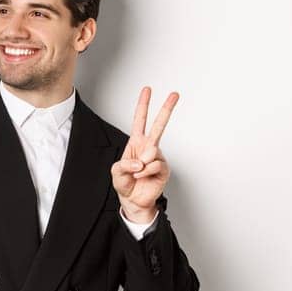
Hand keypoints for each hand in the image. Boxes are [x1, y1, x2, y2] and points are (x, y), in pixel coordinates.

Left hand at [111, 86, 178, 222]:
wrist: (134, 200)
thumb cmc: (125, 183)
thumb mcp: (116, 171)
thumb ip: (124, 164)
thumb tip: (141, 161)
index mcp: (136, 142)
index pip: (140, 120)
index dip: (143, 105)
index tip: (147, 90)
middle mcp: (149, 147)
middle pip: (159, 125)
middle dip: (166, 109)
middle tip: (175, 94)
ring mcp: (157, 157)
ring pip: (151, 153)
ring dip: (140, 166)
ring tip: (137, 174)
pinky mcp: (164, 168)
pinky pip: (154, 165)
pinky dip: (145, 173)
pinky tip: (143, 177)